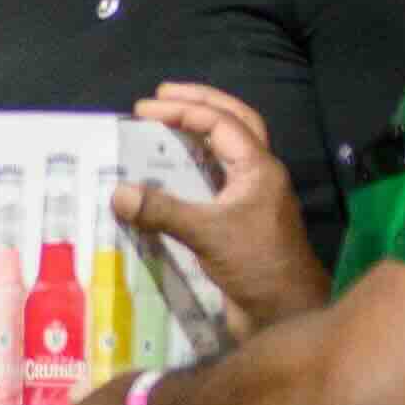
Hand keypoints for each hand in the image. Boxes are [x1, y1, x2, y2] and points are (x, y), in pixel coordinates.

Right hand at [121, 80, 328, 328]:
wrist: (286, 310)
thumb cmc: (258, 266)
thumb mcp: (207, 234)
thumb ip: (163, 210)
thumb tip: (118, 192)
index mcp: (258, 168)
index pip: (221, 122)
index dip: (183, 109)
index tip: (144, 109)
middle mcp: (258, 175)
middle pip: (236, 121)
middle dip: (200, 102)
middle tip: (162, 94)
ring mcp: (252, 197)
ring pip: (230, 148)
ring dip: (200, 130)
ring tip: (165, 124)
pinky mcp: (241, 220)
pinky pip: (217, 178)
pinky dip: (194, 165)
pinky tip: (170, 172)